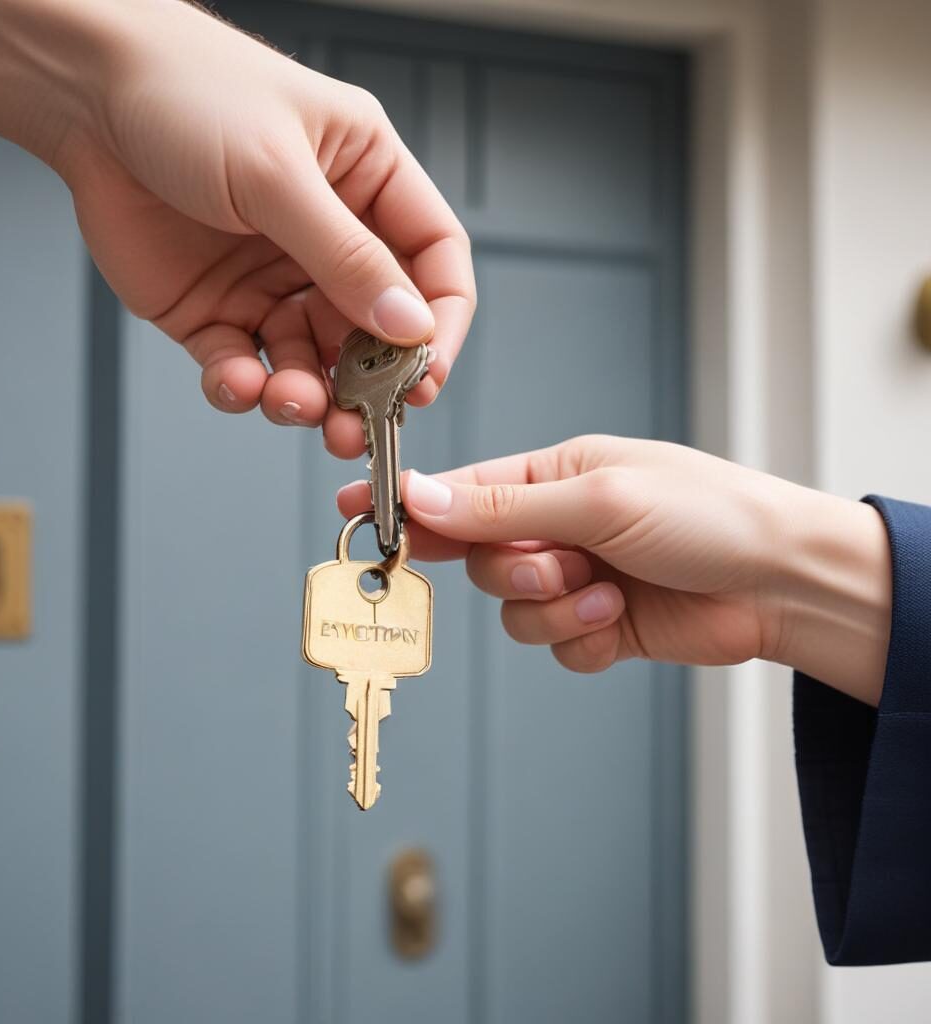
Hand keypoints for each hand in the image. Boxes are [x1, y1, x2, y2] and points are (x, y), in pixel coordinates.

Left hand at [0, 0, 474, 455]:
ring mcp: (272, 281)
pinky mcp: (217, 313)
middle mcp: (327, 239)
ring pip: (311, 362)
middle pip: (374, 331)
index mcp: (367, 184)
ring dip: (307, 395)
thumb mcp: (277, 171)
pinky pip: (244, 367)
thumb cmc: (187, 94)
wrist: (81, 97)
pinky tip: (237, 382)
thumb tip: (410, 326)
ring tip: (291, 402)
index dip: (439, 322)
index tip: (425, 374)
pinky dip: (243, 387)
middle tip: (360, 424)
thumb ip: (345, 256)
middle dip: (369, 383)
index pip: (433, 262)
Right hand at [338, 435, 892, 704]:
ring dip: (552, 608)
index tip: (356, 511)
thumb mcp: (597, 496)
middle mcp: (556, 524)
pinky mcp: (598, 623)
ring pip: (511, 609)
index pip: (460, 488)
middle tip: (559, 564)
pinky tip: (619, 619)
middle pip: (479, 559)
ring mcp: (576, 576)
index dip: (409, 504)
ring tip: (605, 592)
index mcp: (552, 473)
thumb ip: (502, 504)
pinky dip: (579, 638)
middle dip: (514, 570)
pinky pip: (552, 644)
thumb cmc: (708, 513)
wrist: (782, 582)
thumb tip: (422, 494)